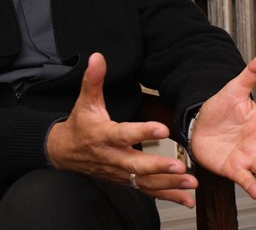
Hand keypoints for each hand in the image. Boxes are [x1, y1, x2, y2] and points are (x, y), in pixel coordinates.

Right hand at [46, 53, 197, 206]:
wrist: (65, 152)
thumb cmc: (80, 124)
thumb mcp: (85, 101)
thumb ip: (94, 79)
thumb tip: (97, 56)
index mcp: (104, 135)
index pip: (124, 134)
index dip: (142, 132)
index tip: (162, 129)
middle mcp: (113, 157)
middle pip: (137, 165)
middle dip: (159, 167)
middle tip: (180, 166)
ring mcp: (120, 173)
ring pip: (145, 182)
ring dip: (169, 185)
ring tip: (190, 183)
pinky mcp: (127, 181)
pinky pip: (148, 191)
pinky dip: (168, 196)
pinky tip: (187, 200)